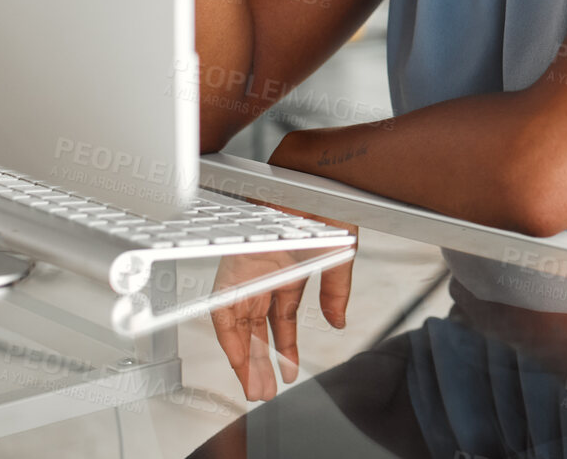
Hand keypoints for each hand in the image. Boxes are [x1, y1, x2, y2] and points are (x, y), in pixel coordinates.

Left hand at [208, 206, 356, 400]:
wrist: (313, 178)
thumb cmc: (325, 206)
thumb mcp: (341, 256)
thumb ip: (336, 291)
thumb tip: (339, 322)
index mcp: (289, 271)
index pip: (281, 320)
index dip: (284, 348)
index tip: (286, 373)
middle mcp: (266, 274)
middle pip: (258, 326)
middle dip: (262, 361)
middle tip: (264, 389)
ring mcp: (249, 270)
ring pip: (241, 323)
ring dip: (246, 356)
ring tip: (254, 384)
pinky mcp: (234, 265)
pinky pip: (225, 306)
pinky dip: (231, 334)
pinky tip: (240, 357)